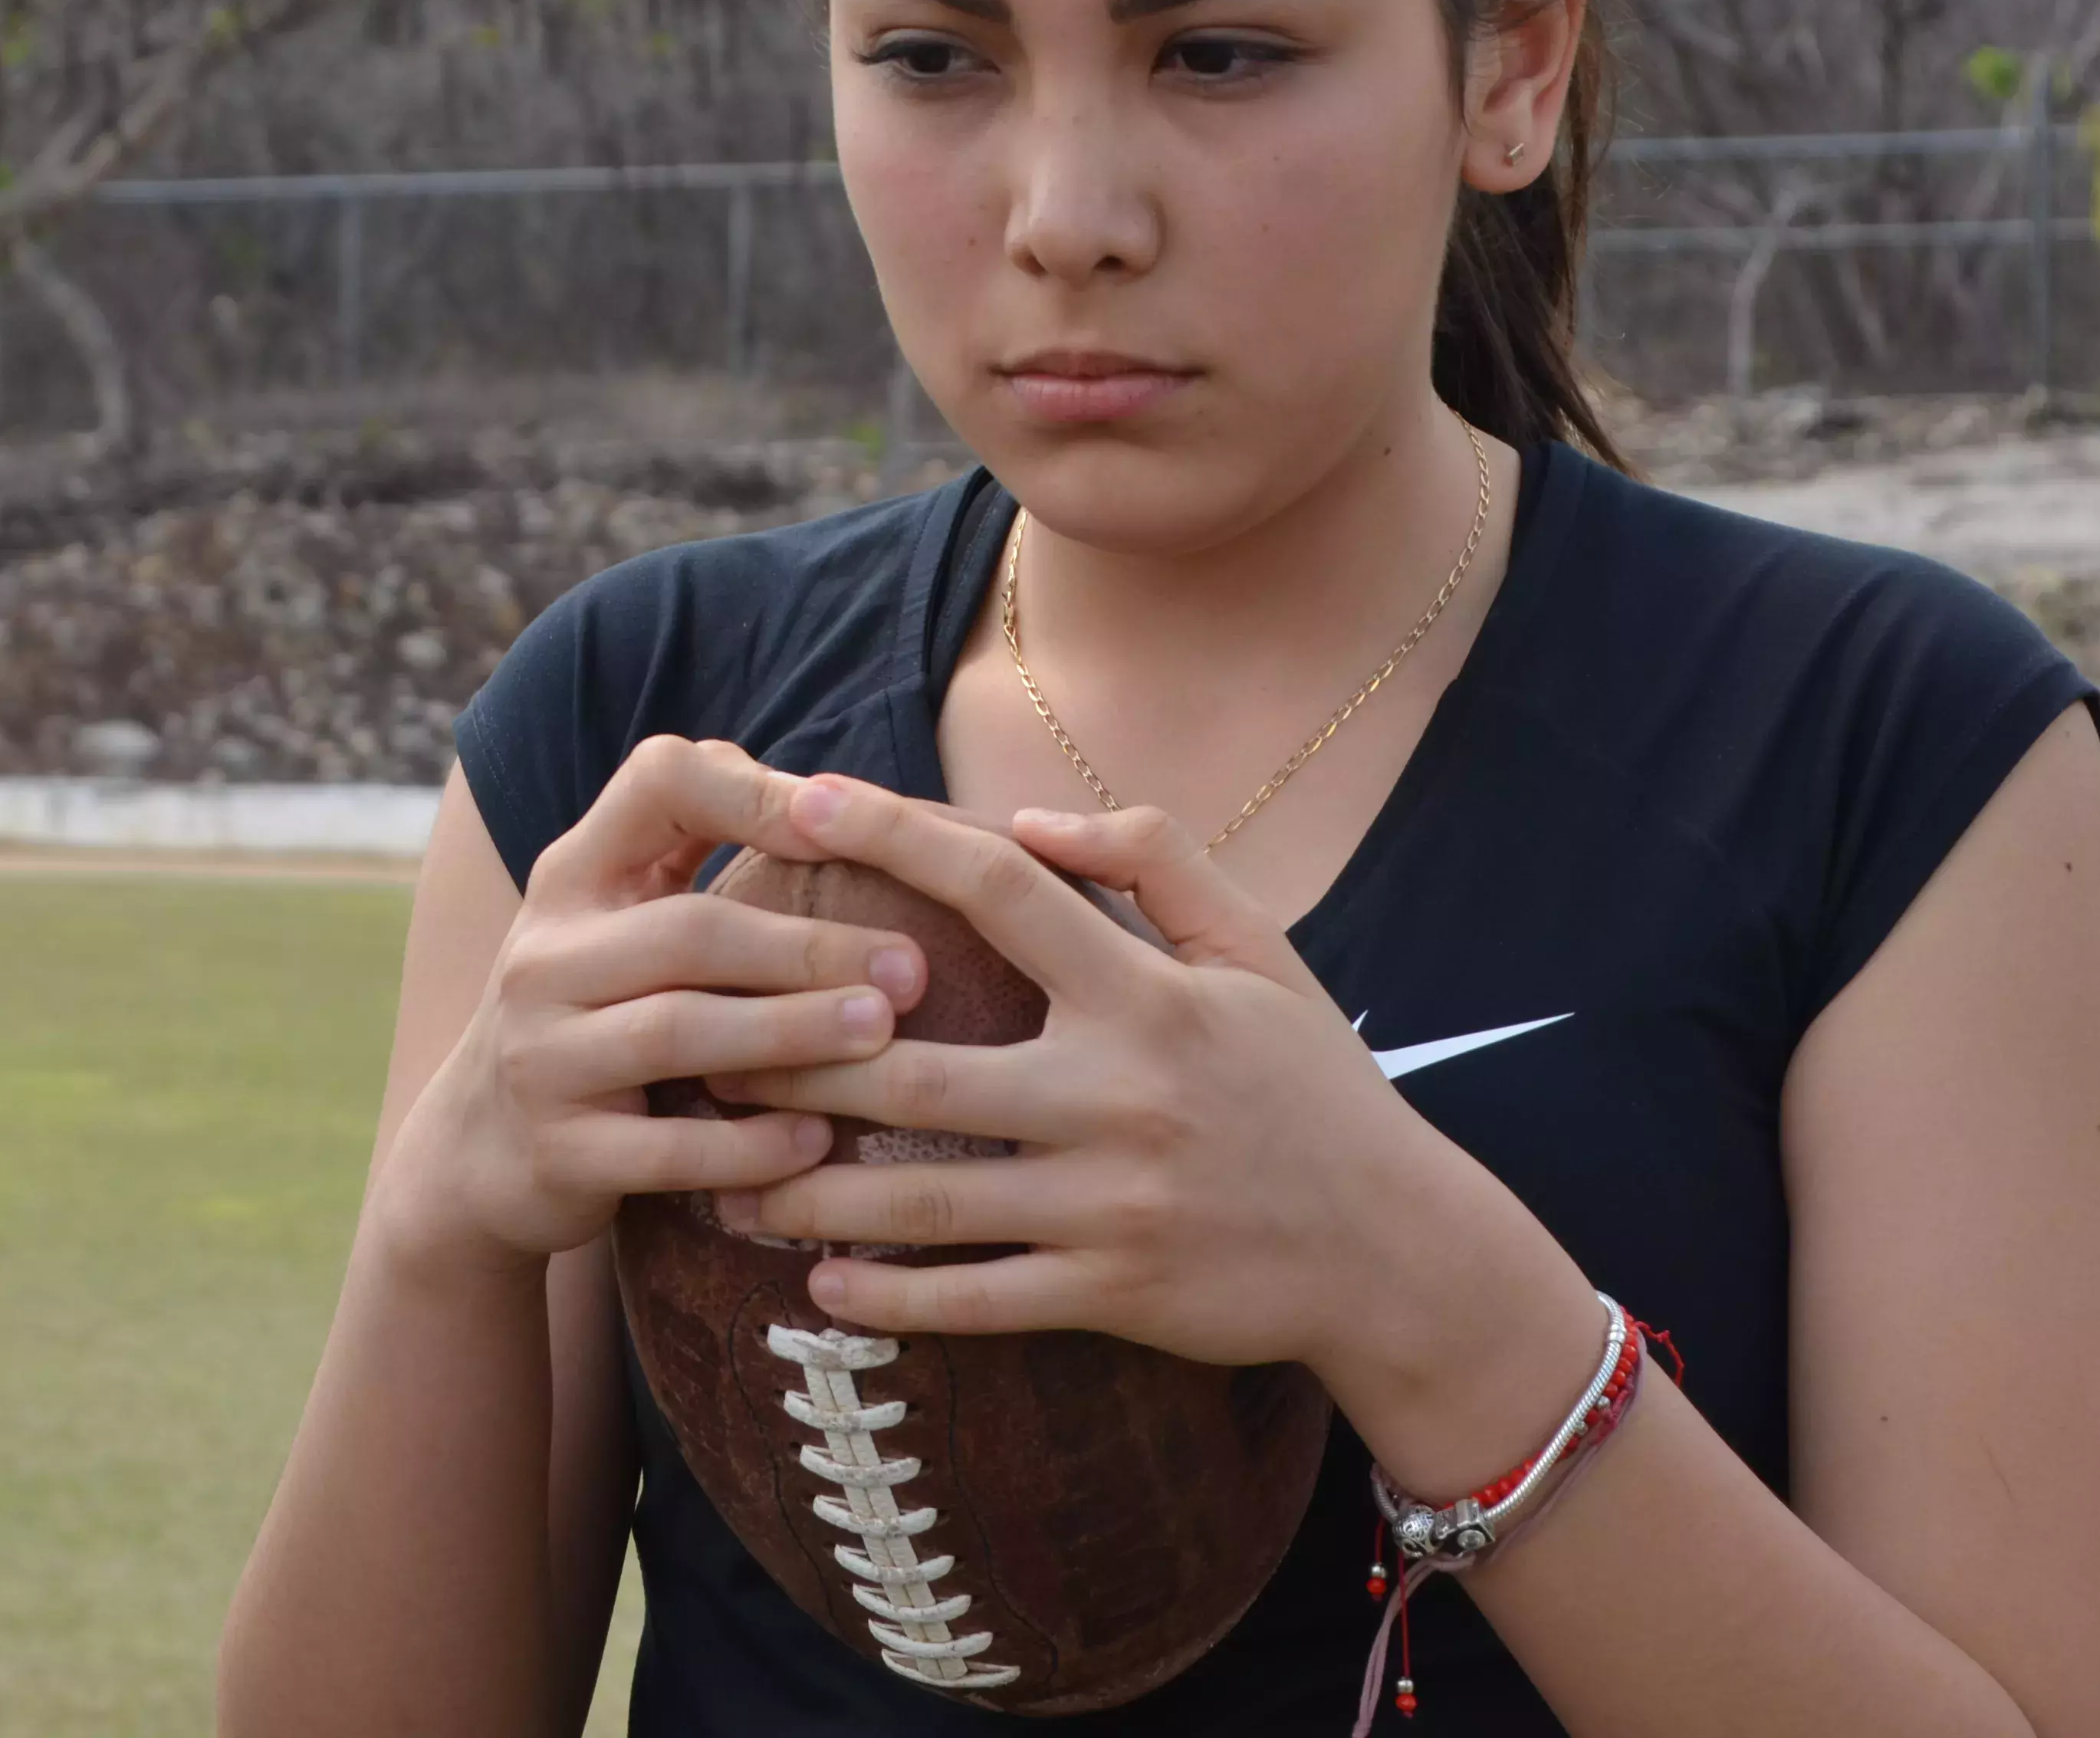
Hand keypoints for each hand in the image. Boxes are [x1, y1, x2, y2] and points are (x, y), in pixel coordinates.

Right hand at [373, 738, 930, 1277]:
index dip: (756, 793)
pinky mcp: (558, 1153)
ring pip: (677, 1032)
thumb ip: (691, 854)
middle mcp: (544, 956)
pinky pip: (667, 1149)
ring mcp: (541, 1057)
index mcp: (573, 877)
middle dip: (808, 945)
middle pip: (688, 928)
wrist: (478, 1153)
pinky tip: (818, 1142)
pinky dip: (750, 1146)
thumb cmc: (593, 1015)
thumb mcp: (613, 921)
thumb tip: (835, 794)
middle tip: (911, 968)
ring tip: (882, 1034)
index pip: (658, 784)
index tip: (849, 825)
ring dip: (792, 1032)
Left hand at [705, 779, 1542, 1383]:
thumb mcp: (1261, 952)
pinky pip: (975, 1300)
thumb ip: (1155, 861)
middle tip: (700, 1034)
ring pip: (925, 1197)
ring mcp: (1110, 1205)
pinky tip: (813, 1279)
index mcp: (1145, 995)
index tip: (797, 799)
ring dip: (811, 1190)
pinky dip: (888, 1295)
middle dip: (797, 1052)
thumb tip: (1028, 816)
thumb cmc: (1315, 1087)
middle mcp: (1118, 1096)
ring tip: (723, 1171)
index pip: (1000, 889)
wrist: (1399, 1253)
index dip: (893, 835)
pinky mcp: (1113, 1295)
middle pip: (918, 1066)